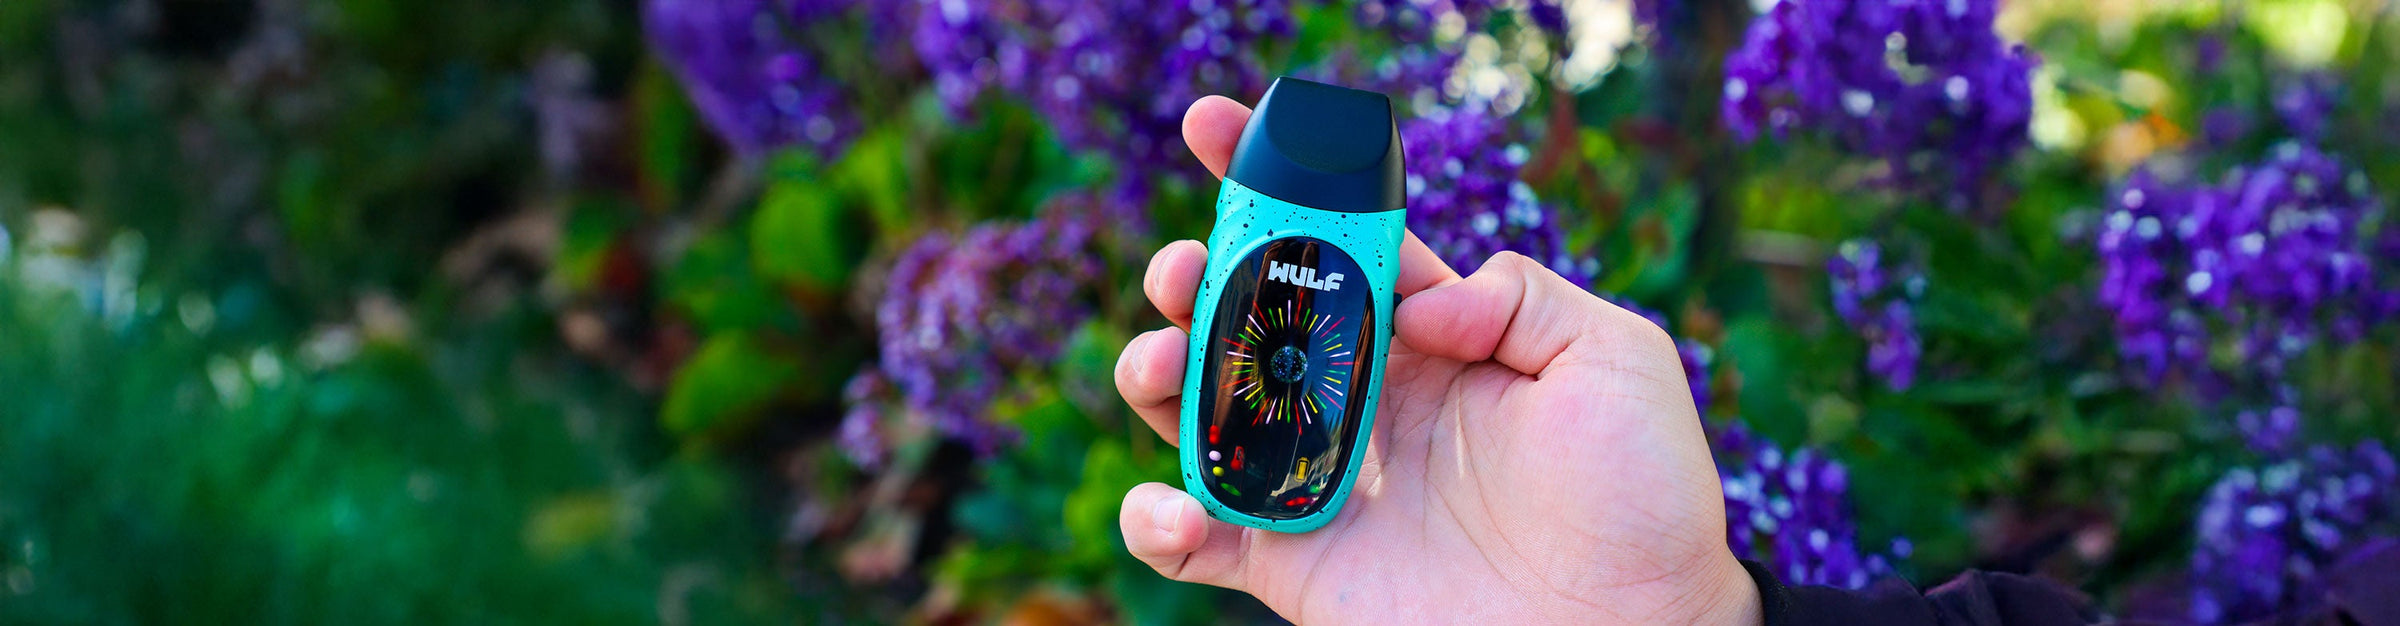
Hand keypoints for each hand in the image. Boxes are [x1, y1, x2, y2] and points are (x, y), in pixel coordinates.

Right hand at [1111, 96, 1762, 624]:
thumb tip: (1417, 302)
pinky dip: (1159, 516)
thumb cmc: (1643, 499)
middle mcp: (1364, 400)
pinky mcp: (1300, 565)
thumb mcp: (1618, 360)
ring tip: (1161, 359)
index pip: (1335, 242)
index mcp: (1429, 338)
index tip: (1213, 128)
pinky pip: (1200, 538)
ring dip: (1156, 372)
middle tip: (1182, 270)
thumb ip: (1523, 297)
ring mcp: (1324, 480)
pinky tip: (1177, 501)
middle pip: (1246, 317)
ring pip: (1202, 410)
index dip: (1272, 181)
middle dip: (1193, 276)